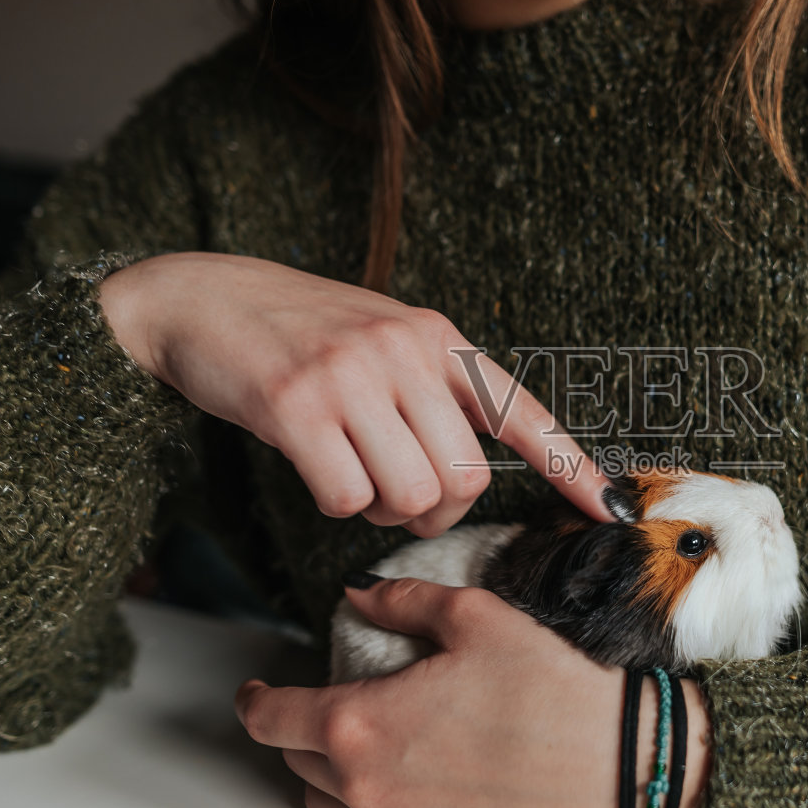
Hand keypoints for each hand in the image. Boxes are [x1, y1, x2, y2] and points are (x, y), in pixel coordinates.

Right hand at [98, 251, 609, 533]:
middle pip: (464, 478)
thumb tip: (468, 473)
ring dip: (383, 510)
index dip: (571, 465)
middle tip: (396, 492)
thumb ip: (431, 390)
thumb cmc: (296, 332)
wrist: (198, 298)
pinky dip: (335, 503)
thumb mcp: (382, 339)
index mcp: (436, 336)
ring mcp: (352, 374)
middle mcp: (404, 349)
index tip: (610, 508)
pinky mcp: (298, 404)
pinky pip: (348, 499)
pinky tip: (315, 466)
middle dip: (435, 508)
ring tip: (352, 471)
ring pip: (411, 495)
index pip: (520, 409)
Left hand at [234, 577, 711, 807]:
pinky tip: (402, 765)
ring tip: (354, 734)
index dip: (255, 698)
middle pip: (294, 761)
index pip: (270, 718)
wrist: (619, 766)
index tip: (258, 686)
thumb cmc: (553, 690)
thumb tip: (361, 594)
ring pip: (325, 803)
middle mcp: (368, 787)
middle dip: (294, 727)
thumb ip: (402, 601)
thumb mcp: (475, 617)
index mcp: (361, 725)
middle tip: (318, 697)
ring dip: (324, 768)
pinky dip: (364, 798)